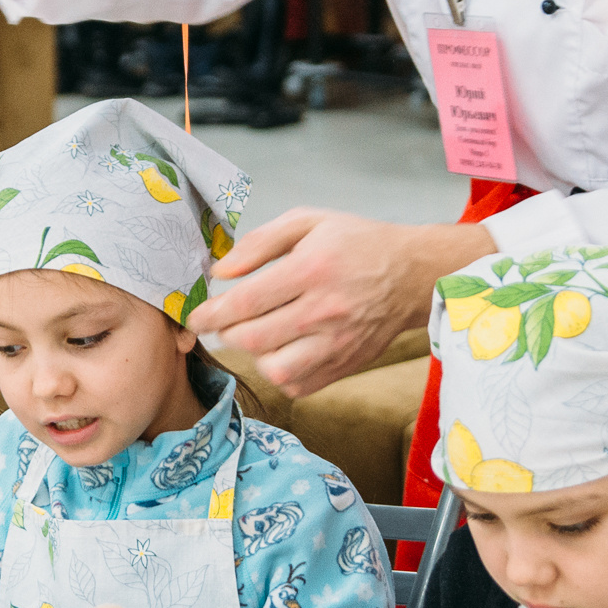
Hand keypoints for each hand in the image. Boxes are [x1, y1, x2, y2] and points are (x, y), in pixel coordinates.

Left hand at [187, 210, 493, 398]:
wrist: (413, 274)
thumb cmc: (357, 243)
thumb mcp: (309, 222)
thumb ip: (259, 243)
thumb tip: (220, 272)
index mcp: (312, 270)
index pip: (246, 302)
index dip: (211, 313)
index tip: (194, 316)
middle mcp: (325, 311)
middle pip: (254, 339)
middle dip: (226, 333)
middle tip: (224, 322)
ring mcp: (338, 343)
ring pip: (275, 368)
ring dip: (254, 355)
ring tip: (257, 335)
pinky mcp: (346, 364)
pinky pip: (298, 385)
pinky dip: (281, 373)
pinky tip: (282, 350)